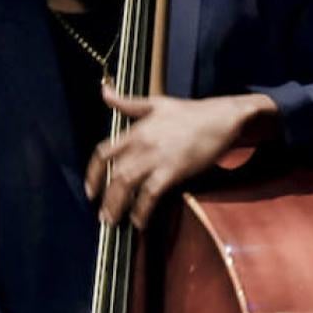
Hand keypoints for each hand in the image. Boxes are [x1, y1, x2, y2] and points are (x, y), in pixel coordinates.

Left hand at [85, 88, 276, 228]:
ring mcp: (157, 158)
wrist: (222, 117)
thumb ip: (126, 103)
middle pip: (114, 174)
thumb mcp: (155, 103)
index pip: (103, 153)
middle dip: (105, 198)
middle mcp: (142, 145)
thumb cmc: (190, 112)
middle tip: (103, 216)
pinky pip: (150, 194)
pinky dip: (142, 210)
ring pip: (126, 185)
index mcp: (136, 130)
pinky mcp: (173, 170)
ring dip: (117, 206)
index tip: (90, 190)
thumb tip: (104, 90)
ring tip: (114, 222)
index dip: (93, 174)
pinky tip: (140, 221)